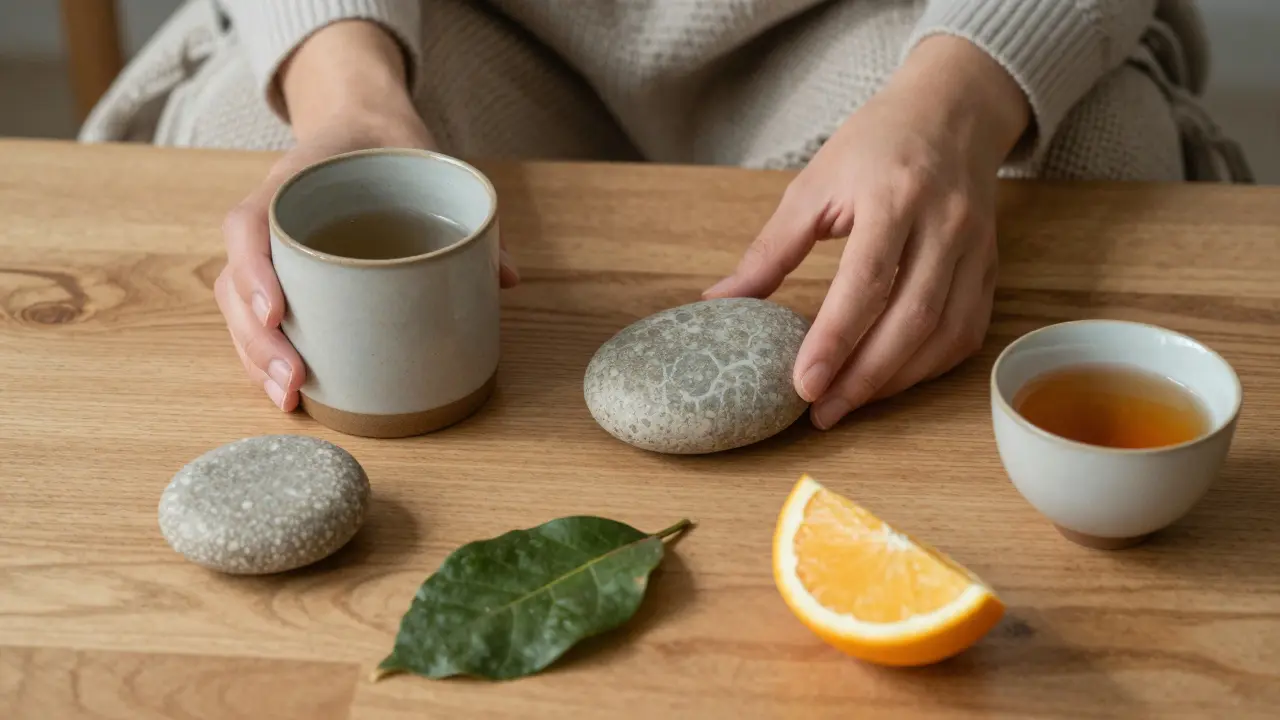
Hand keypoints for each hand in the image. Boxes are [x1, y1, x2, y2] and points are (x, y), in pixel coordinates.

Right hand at [213, 21, 518, 411]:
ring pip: (238, 308)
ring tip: (288, 397)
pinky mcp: (279, 275)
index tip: (277, 311)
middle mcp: (269, 217)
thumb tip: (510, 277)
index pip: (250, 223)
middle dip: (257, 340)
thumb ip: (464, 211)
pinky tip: (286, 393)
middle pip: (235, 282)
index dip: (254, 269)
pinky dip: (263, 356)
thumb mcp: (426, 160)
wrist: (362, 126)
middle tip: (293, 380)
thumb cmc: (390, 148)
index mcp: (294, 182)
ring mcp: (268, 248)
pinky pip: (255, 317)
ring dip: (255, 358)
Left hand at [704, 36, 1029, 428]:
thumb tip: (719, 303)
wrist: (953, 110)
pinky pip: (965, 332)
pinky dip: (928, 367)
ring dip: (895, 380)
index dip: (835, 339)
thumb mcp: (813, 185)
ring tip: (847, 403)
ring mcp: (975, 248)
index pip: (865, 281)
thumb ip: (770, 250)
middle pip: (910, 318)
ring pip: (943, 334)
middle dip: (864, 377)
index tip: (803, 384)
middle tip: (820, 412)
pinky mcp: (990, 266)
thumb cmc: (875, 144)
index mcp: (894, 196)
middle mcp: (944, 224)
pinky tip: (891, 381)